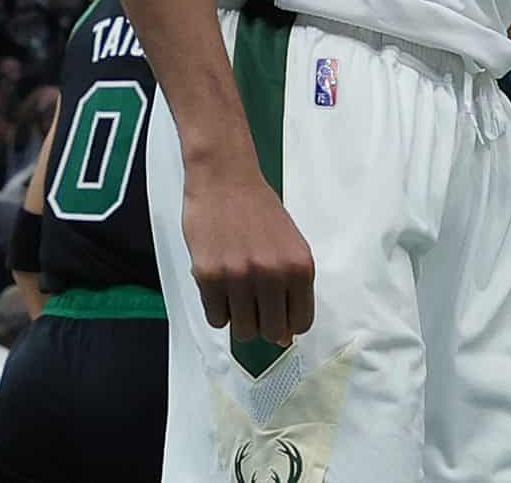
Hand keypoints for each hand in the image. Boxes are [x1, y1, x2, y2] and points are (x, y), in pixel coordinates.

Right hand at [183, 166, 314, 348]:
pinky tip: (221, 289)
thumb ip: (292, 284)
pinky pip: (216, 318)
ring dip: (240, 319)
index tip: (281, 322)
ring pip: (243, 330)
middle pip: (273, 331)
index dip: (290, 326)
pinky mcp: (209, 277)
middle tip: (256, 308)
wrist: (226, 180)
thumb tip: (287, 330)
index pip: (301, 321)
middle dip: (265, 326)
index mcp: (299, 266)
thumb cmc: (258, 209)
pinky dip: (219, 310)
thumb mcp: (290, 244)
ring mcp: (240, 277)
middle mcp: (273, 274)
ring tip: (237, 295)